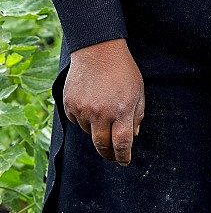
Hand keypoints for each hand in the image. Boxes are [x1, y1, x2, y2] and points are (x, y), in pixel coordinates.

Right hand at [63, 38, 144, 165]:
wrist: (98, 50)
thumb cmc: (122, 69)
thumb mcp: (138, 90)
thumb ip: (137, 114)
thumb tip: (133, 136)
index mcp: (122, 110)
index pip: (122, 144)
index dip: (123, 156)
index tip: (124, 161)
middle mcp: (101, 113)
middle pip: (102, 145)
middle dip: (108, 154)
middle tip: (112, 156)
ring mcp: (83, 110)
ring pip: (90, 133)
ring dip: (97, 129)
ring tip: (103, 109)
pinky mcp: (69, 105)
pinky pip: (77, 121)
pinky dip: (84, 119)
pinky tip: (90, 102)